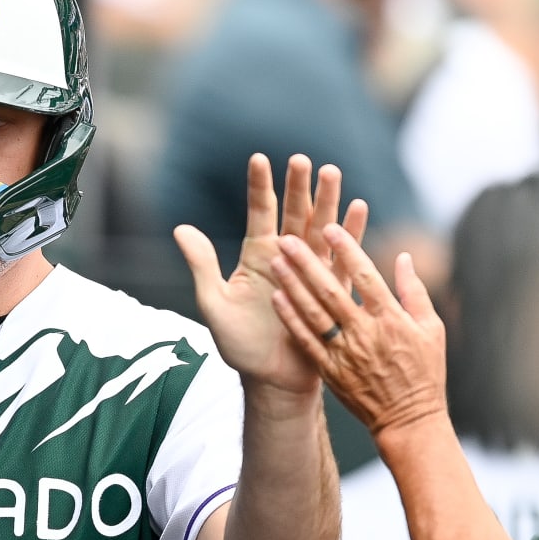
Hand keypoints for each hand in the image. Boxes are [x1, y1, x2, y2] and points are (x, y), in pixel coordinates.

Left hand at [175, 153, 368, 393]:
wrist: (272, 380)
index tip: (259, 158)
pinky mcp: (331, 289)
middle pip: (294, 214)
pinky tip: (358, 208)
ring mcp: (310, 271)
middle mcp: (285, 257)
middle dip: (299, 187)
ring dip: (327, 202)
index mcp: (257, 256)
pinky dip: (351, 233)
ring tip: (332, 172)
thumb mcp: (214, 304)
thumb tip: (180, 228)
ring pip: (321, 229)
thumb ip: (202, 265)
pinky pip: (343, 258)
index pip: (260, 212)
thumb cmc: (240, 346)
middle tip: (302, 160)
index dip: (260, 186)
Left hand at [269, 226, 446, 438]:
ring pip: (314, 314)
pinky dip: (291, 319)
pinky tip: (276, 298)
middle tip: (287, 238)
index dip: (346, 250)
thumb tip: (403, 256)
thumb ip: (414, 291)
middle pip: (332, 291)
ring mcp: (345, 353)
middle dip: (308, 263)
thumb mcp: (431, 329)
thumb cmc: (425, 372)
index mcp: (392, 319)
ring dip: (293, 286)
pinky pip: (306, 341)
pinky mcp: (330, 371)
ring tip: (276, 261)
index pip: (365, 276)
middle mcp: (365, 333)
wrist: (408, 421)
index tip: (329, 228)